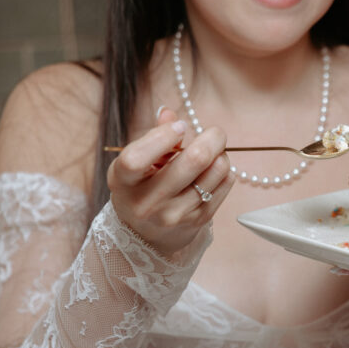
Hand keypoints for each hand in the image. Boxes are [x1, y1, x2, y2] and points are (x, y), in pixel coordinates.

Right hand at [107, 107, 232, 256]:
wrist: (147, 234)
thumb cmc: (139, 188)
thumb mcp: (135, 163)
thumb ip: (152, 137)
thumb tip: (169, 114)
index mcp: (123, 182)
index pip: (137, 158)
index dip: (162, 137)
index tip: (180, 126)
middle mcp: (148, 202)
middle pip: (192, 161)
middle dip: (211, 138)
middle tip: (215, 132)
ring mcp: (176, 214)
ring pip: (215, 170)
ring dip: (220, 154)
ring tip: (213, 153)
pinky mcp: (199, 219)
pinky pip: (225, 184)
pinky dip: (224, 169)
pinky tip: (214, 169)